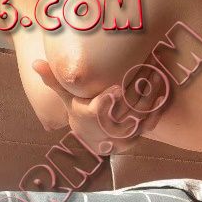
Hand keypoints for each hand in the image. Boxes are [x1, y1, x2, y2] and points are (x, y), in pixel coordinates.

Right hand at [32, 60, 164, 154]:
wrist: (95, 139)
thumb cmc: (80, 112)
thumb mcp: (67, 98)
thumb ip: (55, 81)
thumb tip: (36, 63)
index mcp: (90, 118)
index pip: (98, 112)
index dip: (107, 102)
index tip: (117, 90)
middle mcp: (107, 129)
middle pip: (125, 110)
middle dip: (137, 90)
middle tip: (147, 69)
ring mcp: (125, 134)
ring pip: (140, 115)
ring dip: (150, 96)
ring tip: (159, 75)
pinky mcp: (138, 135)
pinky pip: (150, 123)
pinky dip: (158, 109)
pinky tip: (165, 93)